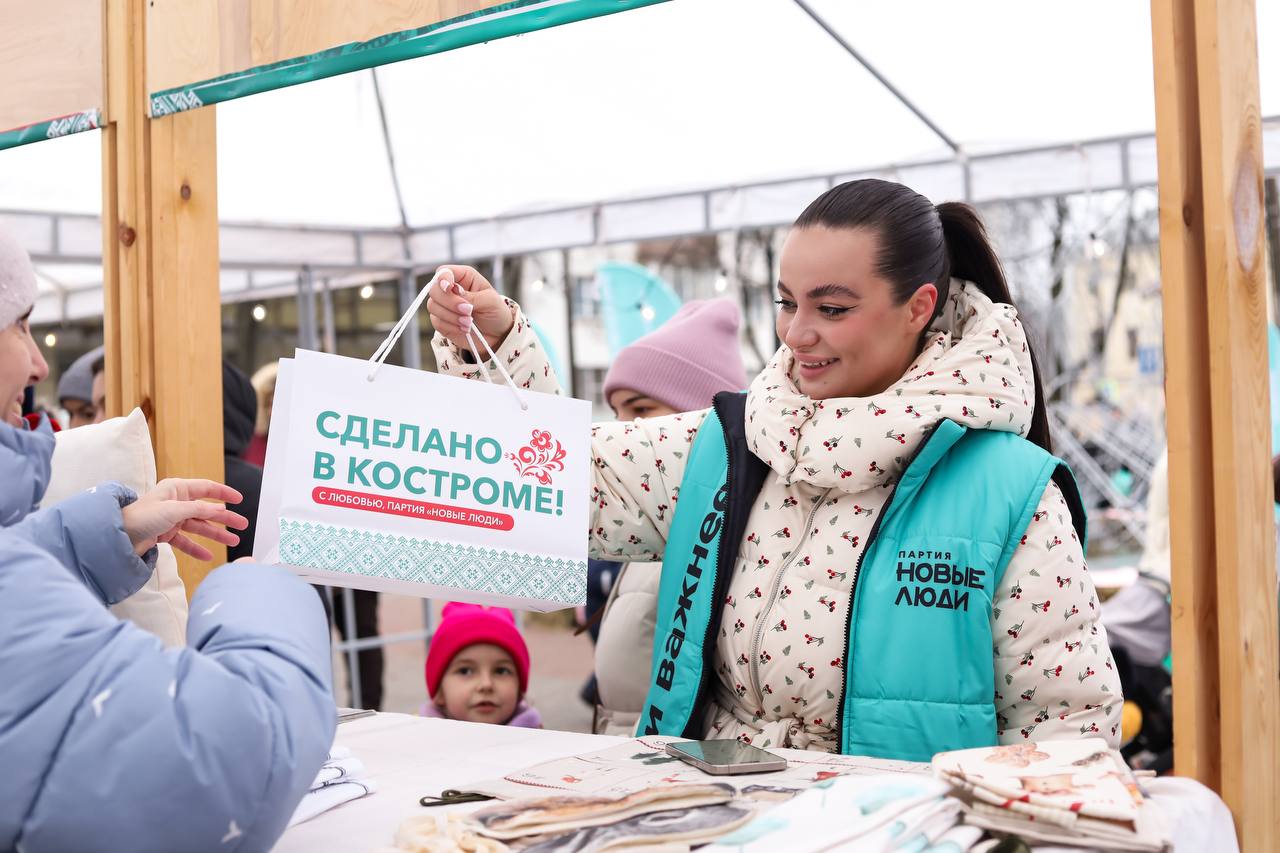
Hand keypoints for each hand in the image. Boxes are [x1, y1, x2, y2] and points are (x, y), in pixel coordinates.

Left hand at [121, 479, 248, 561]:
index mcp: (177, 489)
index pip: (206, 488)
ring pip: (199, 526)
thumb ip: (198, 510)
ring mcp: (171, 519)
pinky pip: (186, 541)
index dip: (224, 493)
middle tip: (243, 525)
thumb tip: (218, 510)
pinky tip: (208, 556)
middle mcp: (176, 502)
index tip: (240, 499)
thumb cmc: (142, 517)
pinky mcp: (165, 534)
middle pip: (207, 510)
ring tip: (233, 542)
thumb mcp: (174, 510)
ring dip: (216, 534)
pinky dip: (196, 548)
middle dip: (225, 518)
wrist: (118, 536)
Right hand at [426, 266, 514, 353]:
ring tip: (469, 323)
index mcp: (464, 277)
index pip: (444, 271)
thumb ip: (472, 296)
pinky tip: (464, 329)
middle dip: (449, 302)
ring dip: (451, 316)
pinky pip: (436, 322)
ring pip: (433, 306)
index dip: (443, 278)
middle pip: (434, 289)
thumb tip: (454, 291)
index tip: (449, 288)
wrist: (497, 334)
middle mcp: (450, 289)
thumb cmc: (496, 312)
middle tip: (468, 311)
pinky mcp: (441, 321)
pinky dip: (450, 327)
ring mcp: (444, 305)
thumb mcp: (490, 301)